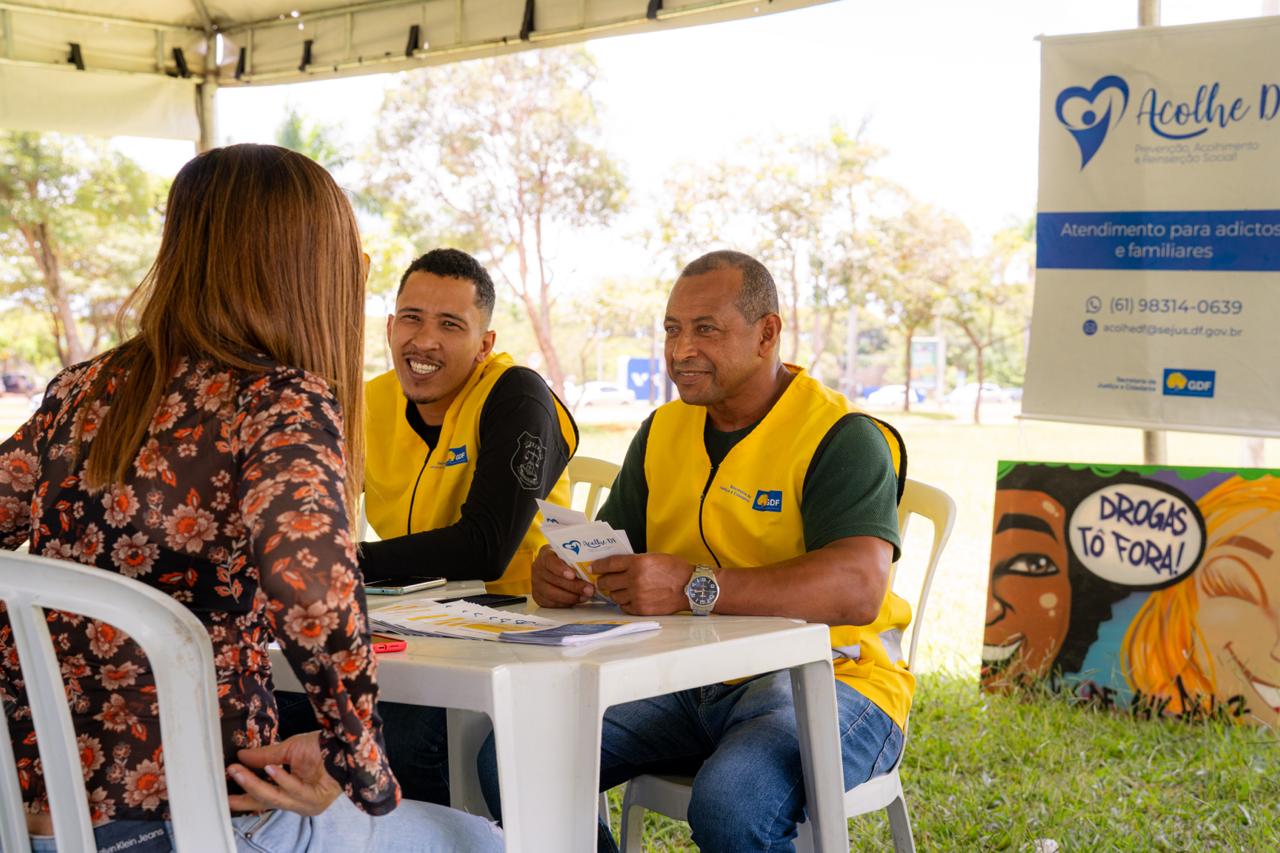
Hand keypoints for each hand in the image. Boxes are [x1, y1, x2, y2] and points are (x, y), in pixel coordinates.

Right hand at [227, 731, 341, 816]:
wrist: (349, 744)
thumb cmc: (323, 747)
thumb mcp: (290, 749)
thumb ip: (265, 756)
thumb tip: (240, 756)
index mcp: (289, 791)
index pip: (261, 798)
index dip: (242, 796)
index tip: (223, 794)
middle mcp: (297, 801)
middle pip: (264, 801)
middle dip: (243, 790)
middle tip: (226, 777)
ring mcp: (306, 803)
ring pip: (275, 798)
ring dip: (255, 784)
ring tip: (239, 771)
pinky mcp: (316, 799)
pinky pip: (295, 792)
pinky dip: (282, 780)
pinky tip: (271, 769)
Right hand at [531, 544, 594, 606]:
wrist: (552, 568)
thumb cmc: (564, 559)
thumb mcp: (569, 553)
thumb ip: (577, 558)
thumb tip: (594, 566)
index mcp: (546, 554)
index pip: (550, 561)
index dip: (561, 569)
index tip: (573, 575)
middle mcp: (538, 568)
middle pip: (553, 579)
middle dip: (573, 586)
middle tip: (589, 589)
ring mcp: (536, 583)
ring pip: (551, 593)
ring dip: (570, 596)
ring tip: (585, 596)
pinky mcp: (538, 596)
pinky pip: (550, 603)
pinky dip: (565, 603)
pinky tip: (576, 600)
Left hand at [592, 553, 691, 615]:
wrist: (691, 587)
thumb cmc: (674, 570)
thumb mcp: (653, 557)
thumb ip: (634, 562)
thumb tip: (615, 566)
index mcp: (638, 563)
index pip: (609, 564)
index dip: (598, 566)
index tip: (593, 568)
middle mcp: (635, 579)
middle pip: (607, 582)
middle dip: (603, 581)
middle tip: (604, 581)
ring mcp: (637, 595)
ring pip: (614, 596)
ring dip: (615, 593)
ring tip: (623, 590)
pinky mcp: (641, 609)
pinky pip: (624, 607)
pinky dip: (625, 603)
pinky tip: (631, 598)